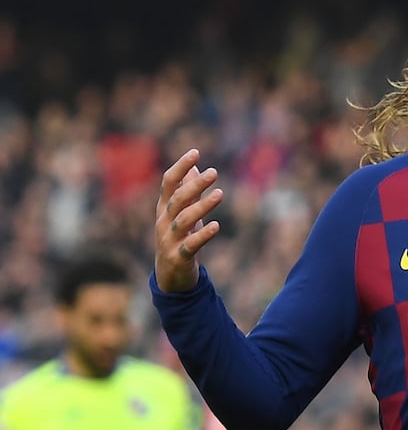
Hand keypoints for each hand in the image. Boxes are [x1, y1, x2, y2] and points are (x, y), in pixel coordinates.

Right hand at [155, 149, 223, 291]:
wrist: (170, 277)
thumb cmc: (179, 239)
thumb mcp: (182, 214)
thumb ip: (188, 193)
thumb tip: (193, 168)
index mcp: (164, 209)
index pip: (168, 183)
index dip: (180, 167)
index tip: (195, 152)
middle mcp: (164, 222)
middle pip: (177, 199)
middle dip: (194, 185)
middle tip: (214, 172)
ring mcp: (169, 240)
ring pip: (184, 220)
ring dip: (202, 206)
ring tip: (220, 194)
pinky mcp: (178, 257)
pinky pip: (190, 245)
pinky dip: (203, 235)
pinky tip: (216, 226)